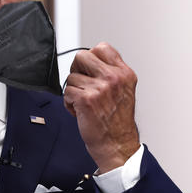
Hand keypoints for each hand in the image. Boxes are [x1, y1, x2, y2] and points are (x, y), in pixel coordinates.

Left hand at [63, 42, 139, 172]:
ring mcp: (100, 88)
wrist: (117, 145)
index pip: (102, 47)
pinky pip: (67, 92)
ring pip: (71, 76)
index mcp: (124, 73)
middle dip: (77, 70)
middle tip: (82, 84)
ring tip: (84, 103)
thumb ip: (110, 73)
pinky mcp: (86, 99)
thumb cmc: (117, 121)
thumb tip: (89, 60)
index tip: (90, 70)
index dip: (90, 58)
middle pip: (82, 56)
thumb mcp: (124, 90)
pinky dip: (69, 103)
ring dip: (73, 91)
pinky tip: (80, 111)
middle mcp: (113, 78)